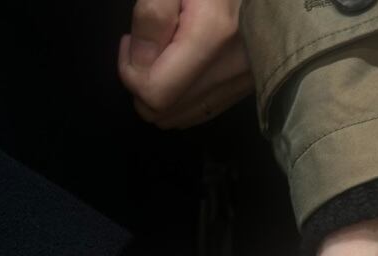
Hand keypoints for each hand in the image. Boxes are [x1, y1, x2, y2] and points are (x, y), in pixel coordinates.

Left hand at [117, 0, 251, 128]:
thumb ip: (153, 15)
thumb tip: (139, 62)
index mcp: (211, 36)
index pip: (154, 93)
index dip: (130, 71)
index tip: (131, 40)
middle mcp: (230, 68)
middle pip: (162, 113)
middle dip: (141, 84)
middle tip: (144, 46)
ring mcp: (242, 82)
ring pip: (179, 117)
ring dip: (160, 92)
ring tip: (163, 55)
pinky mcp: (248, 86)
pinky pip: (200, 111)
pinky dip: (181, 97)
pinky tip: (182, 67)